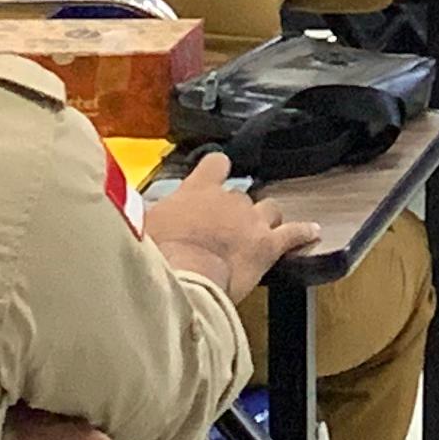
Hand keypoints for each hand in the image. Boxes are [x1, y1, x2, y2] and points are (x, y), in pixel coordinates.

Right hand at [139, 149, 321, 303]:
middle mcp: (229, 199)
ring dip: (264, 219)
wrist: (182, 276)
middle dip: (235, 210)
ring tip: (257, 232)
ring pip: (268, 208)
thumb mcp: (139, 226)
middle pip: (241, 195)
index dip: (217, 170)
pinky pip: (292, 234)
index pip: (216, 163)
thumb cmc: (156, 254)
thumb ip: (142, 213)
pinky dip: (303, 233)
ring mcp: (252, 221)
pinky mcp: (267, 245)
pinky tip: (312, 232)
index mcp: (198, 190)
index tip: (215, 176)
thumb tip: (126, 208)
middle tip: (222, 230)